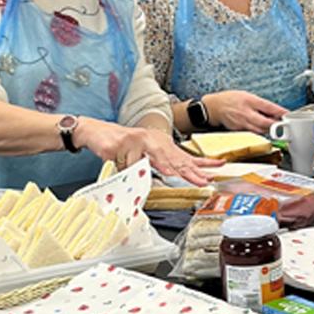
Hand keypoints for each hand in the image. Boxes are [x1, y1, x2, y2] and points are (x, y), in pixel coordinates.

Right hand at [74, 118, 221, 185]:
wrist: (96, 132)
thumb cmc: (121, 146)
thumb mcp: (143, 155)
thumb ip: (158, 164)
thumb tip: (175, 175)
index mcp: (160, 144)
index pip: (184, 156)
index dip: (202, 163)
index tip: (217, 168)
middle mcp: (152, 140)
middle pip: (175, 158)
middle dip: (190, 172)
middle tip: (203, 181)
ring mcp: (137, 140)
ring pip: (156, 157)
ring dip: (167, 167)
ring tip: (177, 176)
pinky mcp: (122, 144)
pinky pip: (131, 159)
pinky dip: (138, 166)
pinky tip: (142, 169)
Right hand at [202, 90, 287, 133]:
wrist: (213, 107)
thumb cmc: (230, 99)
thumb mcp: (247, 96)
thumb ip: (261, 104)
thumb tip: (274, 110)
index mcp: (249, 101)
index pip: (268, 107)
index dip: (280, 112)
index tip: (288, 114)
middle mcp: (246, 113)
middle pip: (265, 122)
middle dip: (276, 125)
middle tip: (284, 125)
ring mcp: (242, 123)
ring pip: (260, 130)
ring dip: (269, 129)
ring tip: (275, 127)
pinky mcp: (239, 131)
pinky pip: (253, 133)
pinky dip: (259, 132)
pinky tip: (262, 129)